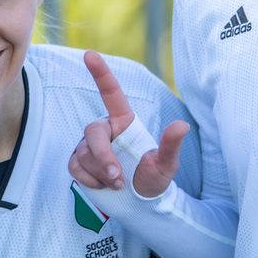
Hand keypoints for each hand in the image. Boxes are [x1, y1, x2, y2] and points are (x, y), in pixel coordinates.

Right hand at [67, 50, 186, 196]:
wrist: (138, 203)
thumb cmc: (153, 179)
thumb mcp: (166, 164)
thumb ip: (170, 145)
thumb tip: (182, 125)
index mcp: (124, 122)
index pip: (111, 93)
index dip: (100, 73)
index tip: (90, 54)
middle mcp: (104, 129)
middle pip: (92, 132)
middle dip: (103, 156)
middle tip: (118, 177)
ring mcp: (88, 145)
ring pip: (84, 153)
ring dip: (102, 173)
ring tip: (119, 183)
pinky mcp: (78, 161)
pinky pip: (74, 166)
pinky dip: (89, 180)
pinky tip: (103, 185)